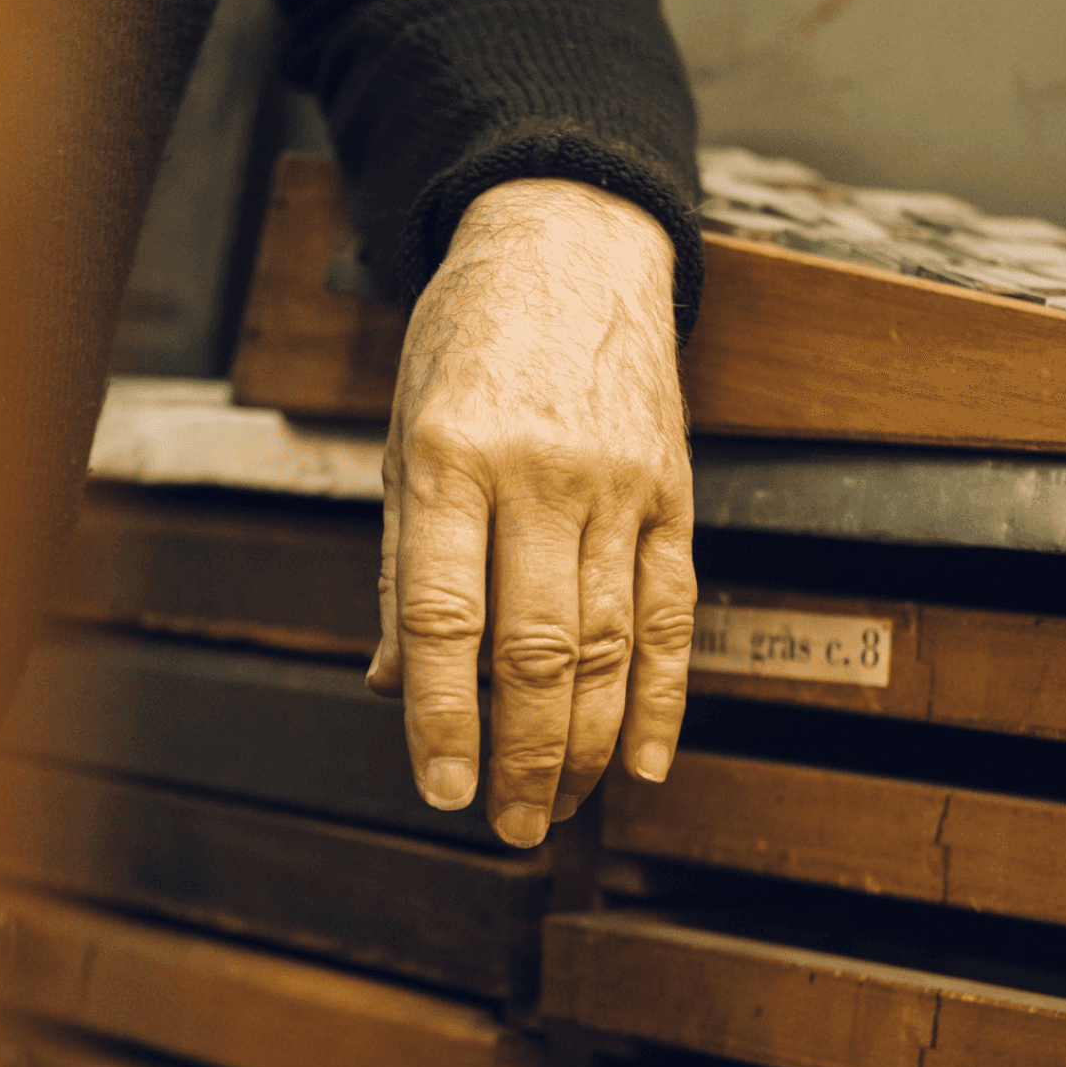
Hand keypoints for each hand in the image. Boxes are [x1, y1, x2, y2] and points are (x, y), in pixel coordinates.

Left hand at [366, 178, 695, 847]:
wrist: (572, 240)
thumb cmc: (469, 340)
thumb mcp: (403, 432)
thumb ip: (404, 564)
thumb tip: (392, 684)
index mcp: (450, 457)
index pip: (448, 618)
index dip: (446, 719)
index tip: (442, 791)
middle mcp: (539, 472)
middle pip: (538, 649)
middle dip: (525, 755)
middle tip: (510, 826)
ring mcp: (618, 482)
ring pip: (609, 643)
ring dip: (589, 743)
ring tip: (563, 806)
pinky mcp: (672, 489)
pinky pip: (673, 611)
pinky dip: (664, 695)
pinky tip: (650, 758)